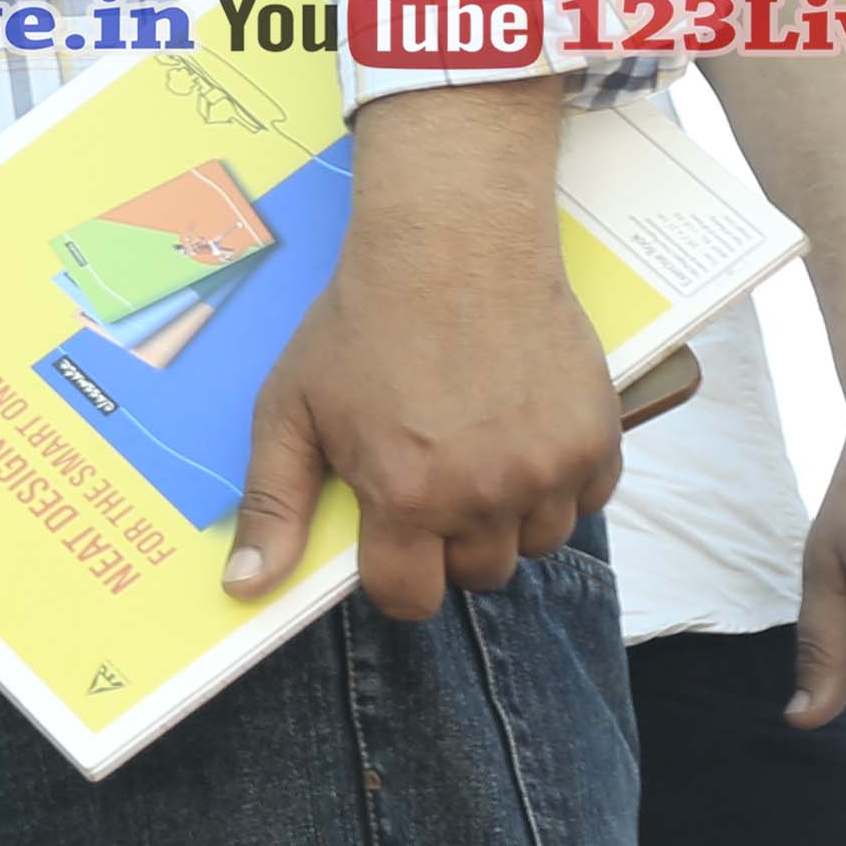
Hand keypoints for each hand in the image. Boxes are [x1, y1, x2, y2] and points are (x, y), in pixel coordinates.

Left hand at [228, 78, 614, 619]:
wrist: (454, 247)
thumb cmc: (360, 324)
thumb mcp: (289, 409)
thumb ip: (273, 505)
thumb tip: (245, 590)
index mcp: (406, 496)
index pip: (410, 599)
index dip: (394, 578)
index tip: (388, 541)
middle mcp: (485, 495)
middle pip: (477, 574)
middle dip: (449, 544)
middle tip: (430, 479)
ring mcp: (550, 470)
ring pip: (536, 543)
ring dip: (507, 516)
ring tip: (476, 452)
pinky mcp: (600, 441)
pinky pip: (585, 502)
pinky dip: (558, 484)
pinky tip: (521, 435)